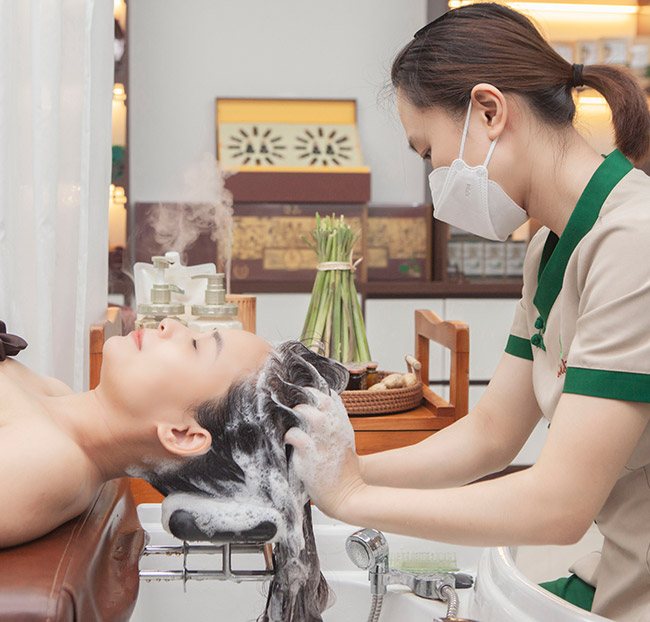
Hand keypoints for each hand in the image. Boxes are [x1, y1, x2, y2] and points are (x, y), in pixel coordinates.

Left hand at [284, 388, 365, 518]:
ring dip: (294, 414)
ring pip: (303, 410)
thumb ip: (335, 422)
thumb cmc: (342, 467)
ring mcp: (322, 438)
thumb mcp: (345, 439)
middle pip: (317, 397)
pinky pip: (293, 433)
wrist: (347, 493)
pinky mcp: (310, 452)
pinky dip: (287, 436)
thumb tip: (320, 406)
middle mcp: (334, 426)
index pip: (329, 396)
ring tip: (291, 423)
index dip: (314, 392)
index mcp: (343, 422)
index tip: (303, 396)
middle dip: (303, 399)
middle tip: (294, 408)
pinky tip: (288, 442)